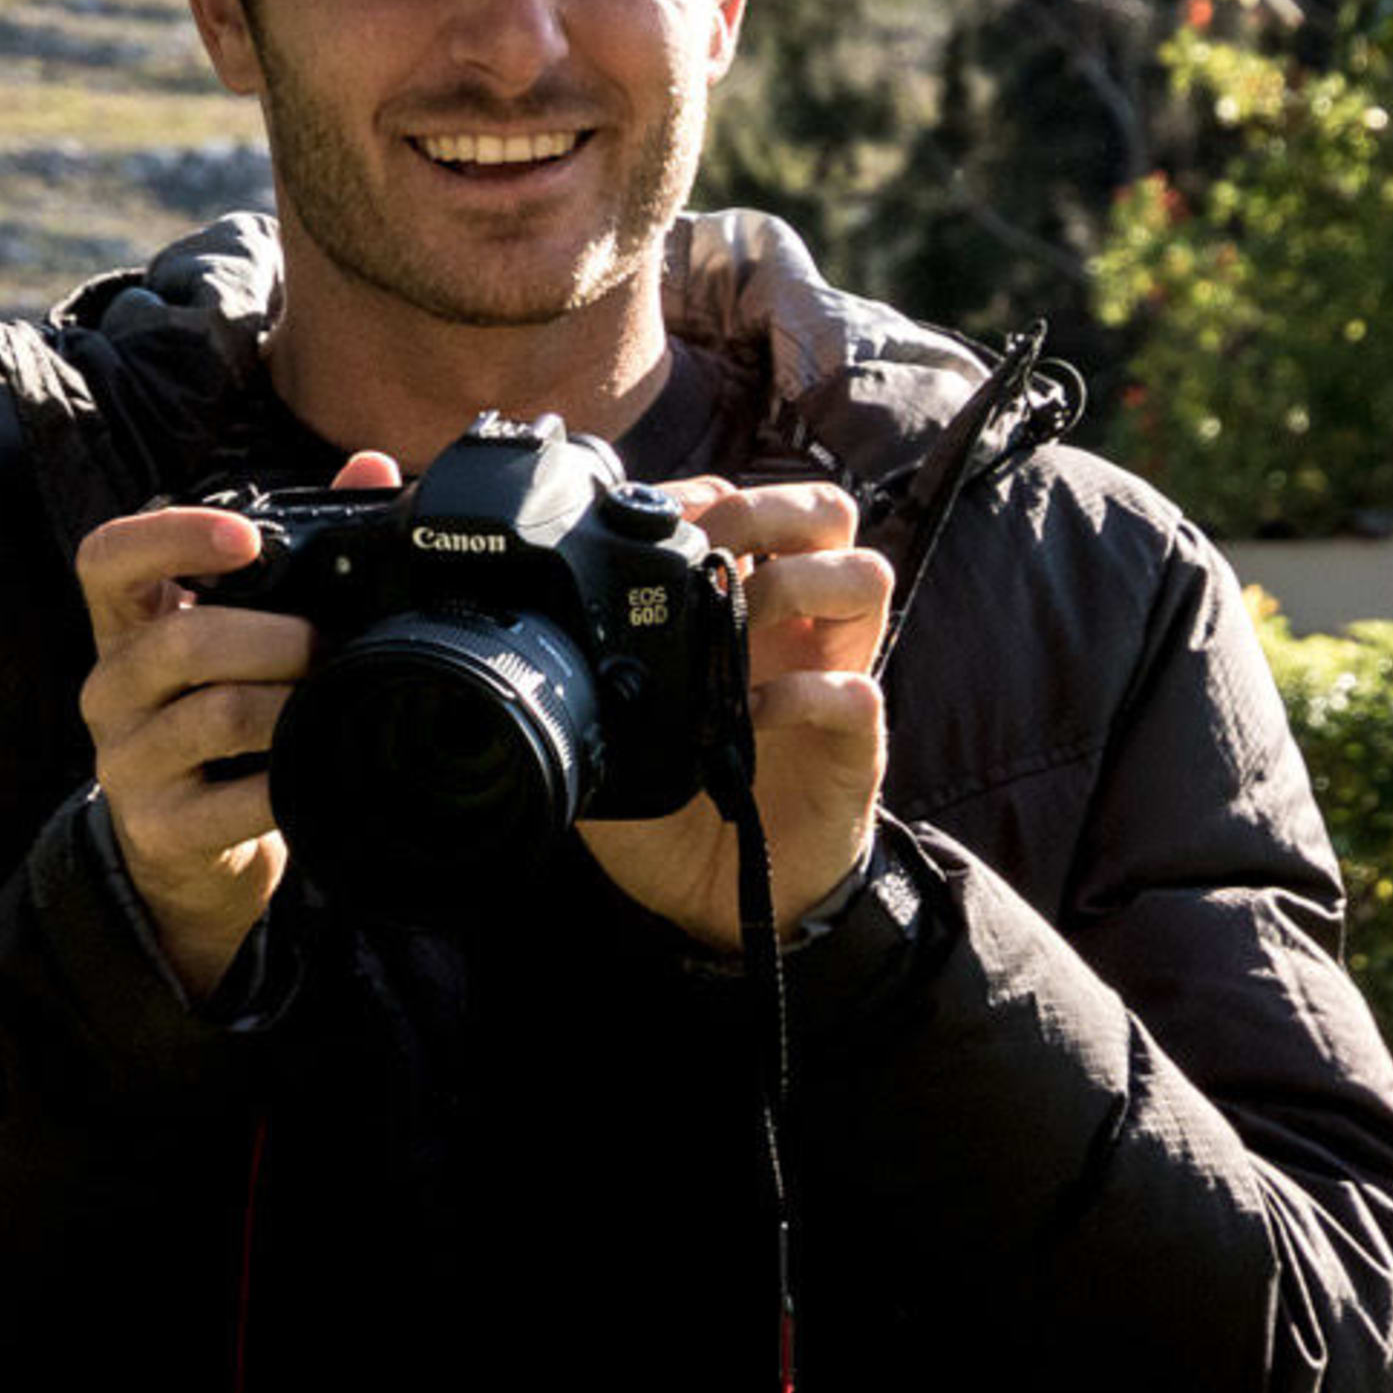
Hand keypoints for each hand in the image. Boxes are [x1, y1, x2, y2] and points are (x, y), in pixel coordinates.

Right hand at [76, 450, 398, 1002]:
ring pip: (213, 715)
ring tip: (326, 702)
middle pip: (179, 641)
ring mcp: (126, 761)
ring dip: (288, 705)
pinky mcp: (158, 827)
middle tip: (325, 645)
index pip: (108, 557)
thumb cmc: (223, 712)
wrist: (190, 849)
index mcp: (127, 621)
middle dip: (273, 638)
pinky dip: (287, 780)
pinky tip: (311, 770)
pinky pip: (233, 800)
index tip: (246, 536)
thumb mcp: (240, 630)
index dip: (171, 536)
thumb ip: (300, 544)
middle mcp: (111, 685)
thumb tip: (369, 465)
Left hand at [579, 477, 890, 952]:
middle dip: (767, 508)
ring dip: (800, 582)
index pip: (749, 503)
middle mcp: (792, 625)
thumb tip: (527, 643)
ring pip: (865, 573)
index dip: (710, 494)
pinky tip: (752, 717)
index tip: (657, 522)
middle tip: (715, 546)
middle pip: (823, 511)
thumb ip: (590, 680)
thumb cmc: (668, 804)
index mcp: (739, 604)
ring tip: (745, 620)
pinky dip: (806, 692)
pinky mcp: (855, 741)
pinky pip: (857, 689)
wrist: (718, 897)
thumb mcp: (614, 731)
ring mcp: (830, 674)